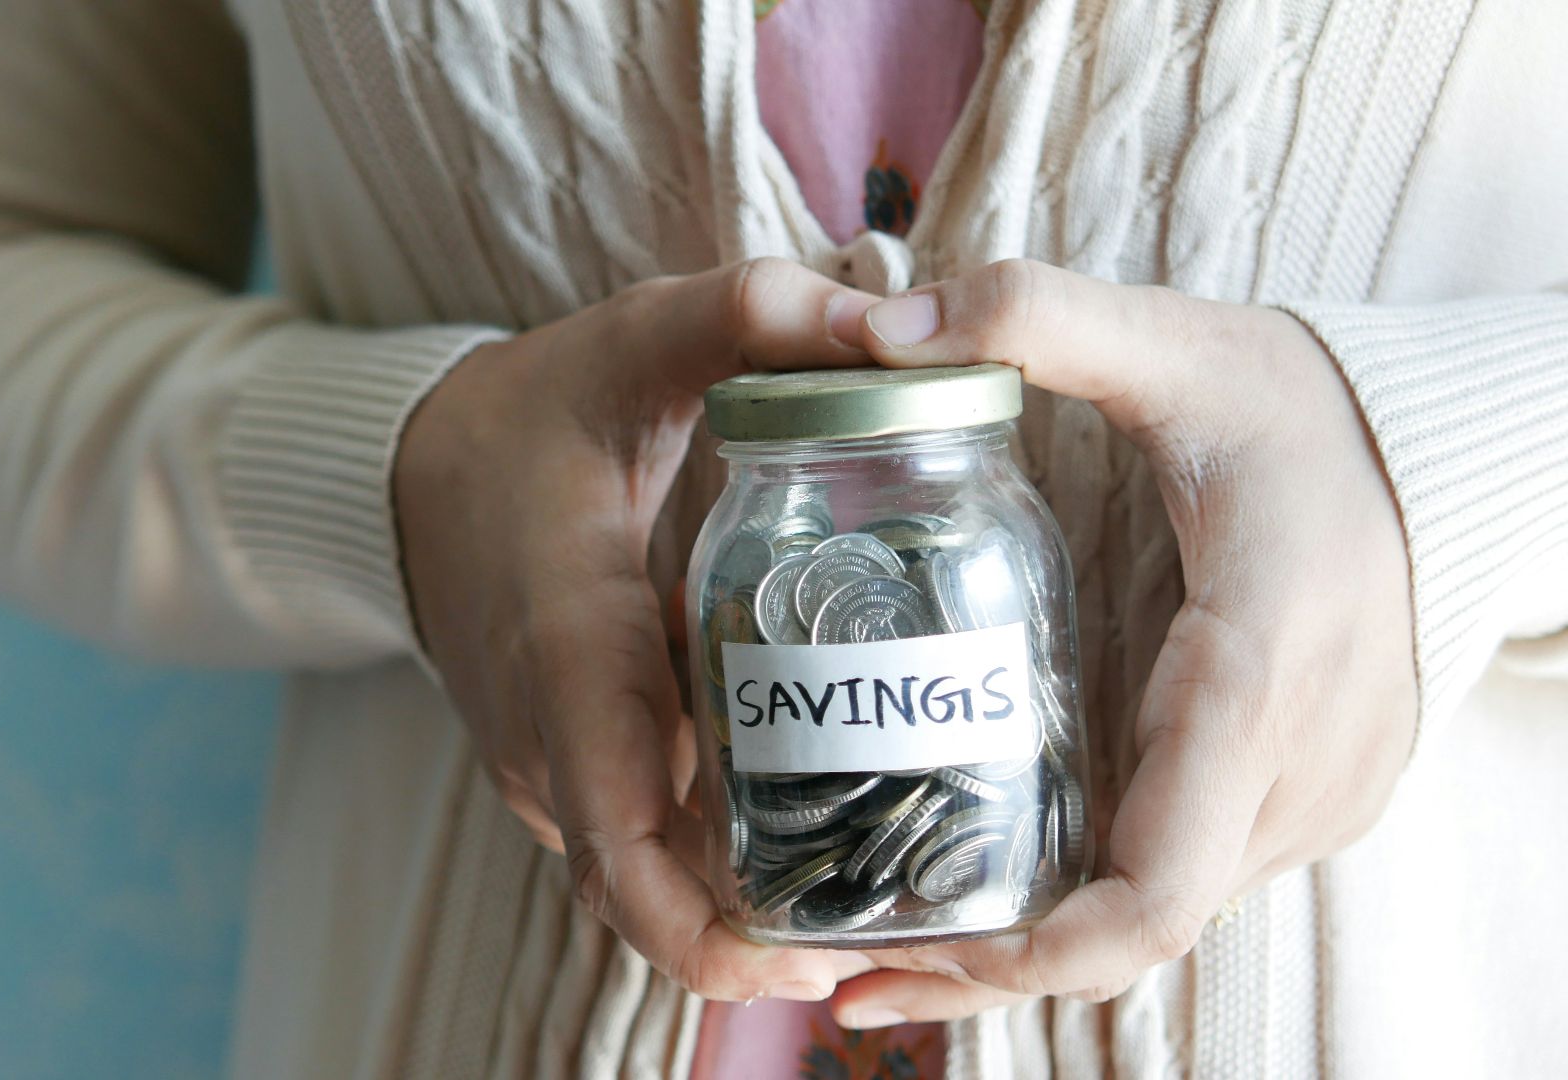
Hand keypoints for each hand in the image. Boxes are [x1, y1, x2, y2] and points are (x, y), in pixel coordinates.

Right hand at [394, 258, 880, 1001]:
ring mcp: (545, 766)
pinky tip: (815, 816)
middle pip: (653, 899)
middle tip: (895, 924)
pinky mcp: (558, 767)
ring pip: (649, 878)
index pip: (626, 854)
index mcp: (570, 656)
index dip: (714, 938)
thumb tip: (894, 324)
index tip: (820, 957)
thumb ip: (751, 316)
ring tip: (883, 878)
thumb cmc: (529, 413)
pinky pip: (639, 839)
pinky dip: (715, 853)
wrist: (409, 469)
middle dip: (764, 939)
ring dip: (748, 900)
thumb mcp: (635, 341)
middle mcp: (548, 741)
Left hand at [827, 259, 1416, 1024]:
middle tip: (840, 971)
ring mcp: (1309, 799)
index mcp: (1255, 677)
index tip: (912, 955)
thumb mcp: (1177, 345)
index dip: (1035, 952)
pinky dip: (1084, 905)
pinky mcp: (1299, 799)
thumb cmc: (1306, 407)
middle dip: (990, 964)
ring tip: (881, 941)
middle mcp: (1295, 772)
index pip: (1155, 886)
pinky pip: (1180, 880)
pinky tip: (983, 889)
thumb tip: (876, 322)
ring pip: (1155, 920)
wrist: (1447, 450)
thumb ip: (1036, 318)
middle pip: (1132, 931)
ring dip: (1028, 945)